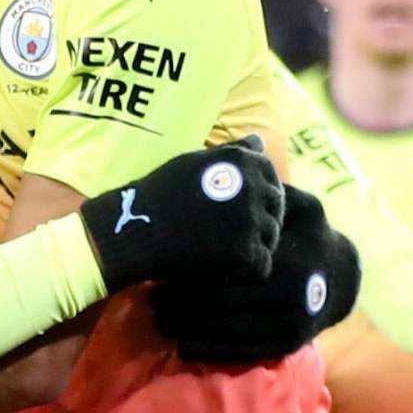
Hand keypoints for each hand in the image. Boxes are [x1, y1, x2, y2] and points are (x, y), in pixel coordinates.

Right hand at [78, 139, 284, 290]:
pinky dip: (243, 271)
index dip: (255, 197)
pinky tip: (219, 265)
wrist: (136, 229)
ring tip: (220, 250)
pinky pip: (261, 265)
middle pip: (275, 209)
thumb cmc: (161, 193)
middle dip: (257, 222)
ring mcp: (254, 219)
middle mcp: (256, 186)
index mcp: (246, 161)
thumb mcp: (197, 161)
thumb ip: (233, 152)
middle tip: (224, 234)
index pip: (271, 179)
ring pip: (271, 238)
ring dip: (252, 246)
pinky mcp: (247, 251)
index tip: (231, 209)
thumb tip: (259, 141)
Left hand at [152, 184, 357, 363]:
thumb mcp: (297, 207)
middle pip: (228, 302)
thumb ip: (270, 192)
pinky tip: (184, 345)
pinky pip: (243, 353)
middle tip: (153, 299)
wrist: (340, 279)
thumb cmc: (306, 235)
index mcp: (293, 255)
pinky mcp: (287, 347)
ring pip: (232, 331)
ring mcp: (293, 323)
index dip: (197, 272)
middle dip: (187, 303)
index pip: (234, 269)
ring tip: (160, 321)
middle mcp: (296, 293)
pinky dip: (211, 352)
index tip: (165, 269)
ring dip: (192, 329)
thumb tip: (244, 156)